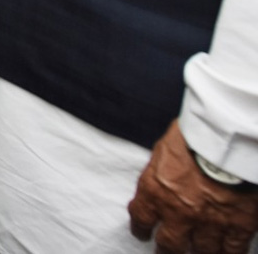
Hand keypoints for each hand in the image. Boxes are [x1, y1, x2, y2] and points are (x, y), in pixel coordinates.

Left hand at [128, 121, 257, 253]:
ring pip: (202, 250)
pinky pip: (233, 250)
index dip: (141, 229)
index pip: (141, 219)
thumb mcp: (164, 151)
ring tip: (199, 251)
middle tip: (168, 250)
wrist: (225, 141)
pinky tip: (226, 252)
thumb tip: (163, 181)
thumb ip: (161, 173)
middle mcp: (179, 212)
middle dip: (168, 249)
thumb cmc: (193, 136)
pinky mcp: (238, 225)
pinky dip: (229, 253)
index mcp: (155, 191)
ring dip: (200, 251)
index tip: (143, 234)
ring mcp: (209, 222)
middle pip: (170, 244)